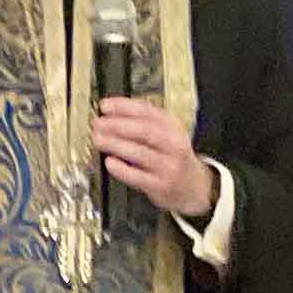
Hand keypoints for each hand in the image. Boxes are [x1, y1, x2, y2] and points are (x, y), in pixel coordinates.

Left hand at [91, 97, 218, 223]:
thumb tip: (114, 110)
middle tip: (98, 123)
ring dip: (115, 144)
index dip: (123, 107)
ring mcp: (167, 166)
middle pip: (144, 131)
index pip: (147, 111)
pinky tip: (110, 162)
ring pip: (139, 153)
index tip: (105, 106)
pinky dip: (122, 169)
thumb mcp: (168, 133)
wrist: (194, 187)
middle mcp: (172, 145)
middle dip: (117, 125)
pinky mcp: (160, 186)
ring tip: (99, 139)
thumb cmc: (174, 157)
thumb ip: (145, 121)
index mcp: (173, 127)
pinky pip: (138, 177)